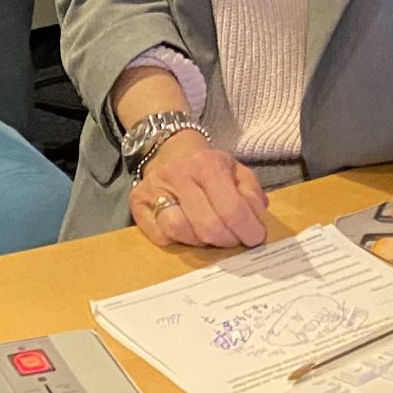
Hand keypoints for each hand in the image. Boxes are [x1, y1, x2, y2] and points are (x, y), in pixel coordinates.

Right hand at [128, 131, 269, 248]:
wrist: (171, 150)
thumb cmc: (208, 167)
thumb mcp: (236, 170)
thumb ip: (251, 193)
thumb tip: (255, 217)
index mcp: (207, 165)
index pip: (232, 208)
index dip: (248, 230)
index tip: (254, 237)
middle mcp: (178, 175)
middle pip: (207, 226)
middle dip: (226, 240)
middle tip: (233, 239)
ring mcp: (154, 189)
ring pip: (178, 231)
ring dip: (199, 242)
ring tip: (208, 235)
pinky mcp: (137, 202)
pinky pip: (158, 235)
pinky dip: (175, 241)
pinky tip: (186, 231)